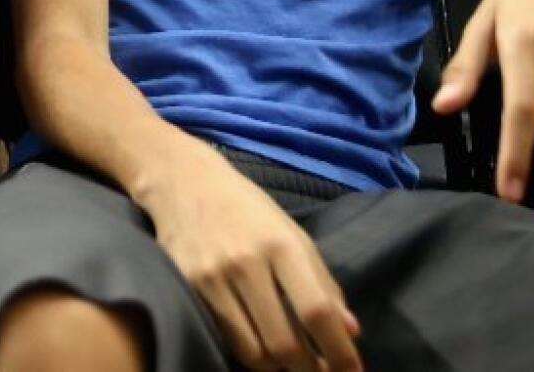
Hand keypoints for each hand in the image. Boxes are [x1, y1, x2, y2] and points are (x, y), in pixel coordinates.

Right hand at [137, 133, 361, 371]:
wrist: (183, 181)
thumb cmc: (247, 209)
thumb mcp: (292, 234)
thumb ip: (322, 282)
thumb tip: (350, 331)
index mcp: (282, 244)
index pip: (316, 310)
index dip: (339, 351)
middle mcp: (246, 262)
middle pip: (284, 342)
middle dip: (310, 370)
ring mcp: (213, 277)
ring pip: (253, 351)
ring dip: (280, 369)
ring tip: (292, 365)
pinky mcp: (187, 287)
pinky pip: (225, 338)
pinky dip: (250, 354)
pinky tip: (262, 350)